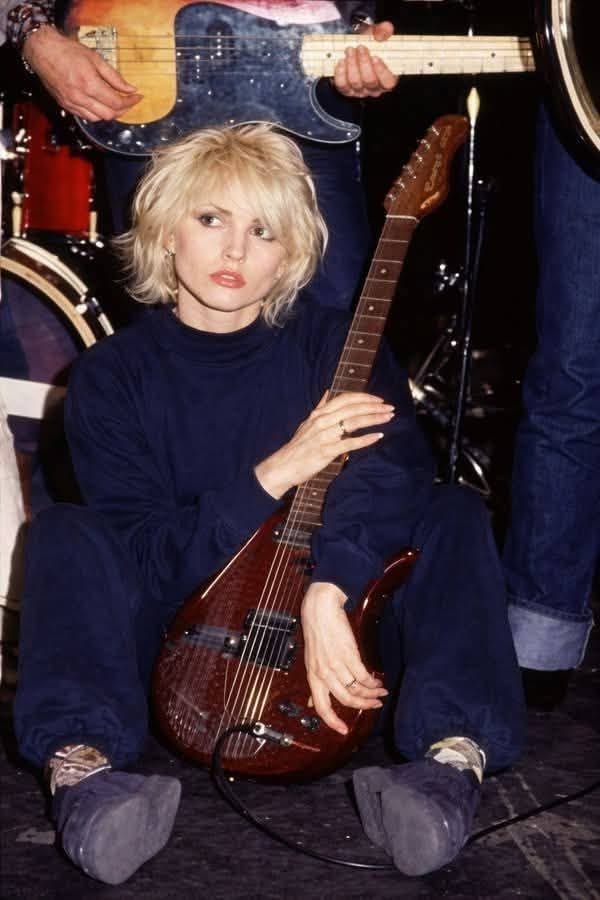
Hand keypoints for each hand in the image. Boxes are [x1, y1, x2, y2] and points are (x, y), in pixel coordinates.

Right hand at [23, 26, 141, 120]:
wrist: (43, 51)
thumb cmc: (67, 51)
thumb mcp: (96, 59)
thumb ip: (114, 77)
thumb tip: (130, 88)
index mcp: (89, 84)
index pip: (116, 103)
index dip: (130, 102)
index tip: (137, 97)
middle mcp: (80, 97)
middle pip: (109, 115)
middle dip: (122, 110)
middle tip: (128, 101)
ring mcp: (71, 103)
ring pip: (98, 119)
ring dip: (109, 114)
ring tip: (115, 103)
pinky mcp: (65, 105)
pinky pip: (85, 117)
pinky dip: (96, 114)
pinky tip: (100, 105)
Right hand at [254, 390, 393, 499]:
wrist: (284, 466)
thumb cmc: (298, 446)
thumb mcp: (307, 423)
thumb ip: (320, 407)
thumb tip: (327, 392)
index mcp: (319, 414)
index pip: (345, 399)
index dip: (364, 397)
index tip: (379, 399)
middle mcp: (322, 421)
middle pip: (352, 409)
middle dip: (374, 407)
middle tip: (390, 408)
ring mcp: (324, 436)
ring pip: (353, 422)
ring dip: (373, 419)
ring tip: (387, 418)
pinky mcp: (326, 451)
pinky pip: (350, 443)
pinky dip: (365, 439)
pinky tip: (378, 436)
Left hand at [301, 582, 387, 734]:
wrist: (320, 610)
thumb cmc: (316, 633)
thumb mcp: (311, 660)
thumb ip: (316, 681)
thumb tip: (313, 702)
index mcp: (313, 676)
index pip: (321, 707)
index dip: (332, 722)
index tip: (344, 730)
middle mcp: (324, 673)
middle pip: (345, 700)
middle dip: (363, 706)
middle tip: (374, 706)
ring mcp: (336, 665)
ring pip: (356, 689)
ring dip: (371, 694)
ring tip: (380, 694)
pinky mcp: (349, 655)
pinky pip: (363, 676)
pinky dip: (373, 683)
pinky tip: (378, 683)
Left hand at [333, 20, 397, 97]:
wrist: (355, 49)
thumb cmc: (370, 45)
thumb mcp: (377, 36)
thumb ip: (384, 31)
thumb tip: (386, 28)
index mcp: (387, 78)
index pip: (388, 82)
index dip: (382, 71)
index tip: (376, 57)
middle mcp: (374, 88)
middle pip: (370, 81)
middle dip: (364, 63)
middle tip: (360, 47)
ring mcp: (360, 91)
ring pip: (356, 82)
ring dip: (352, 64)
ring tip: (350, 50)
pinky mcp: (346, 90)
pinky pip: (342, 85)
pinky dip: (341, 73)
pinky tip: (341, 61)